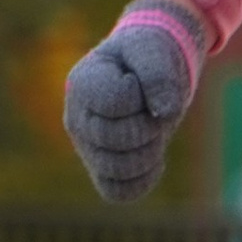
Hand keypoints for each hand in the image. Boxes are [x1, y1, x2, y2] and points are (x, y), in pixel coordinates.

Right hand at [64, 9, 199, 202]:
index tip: (137, 80)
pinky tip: (154, 156)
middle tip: (152, 108)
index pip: (116, 103)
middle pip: (115, 140)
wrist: (148, 68)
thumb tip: (164, 113)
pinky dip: (143, 179)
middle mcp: (77, 118)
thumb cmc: (147, 54)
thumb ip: (158, 74)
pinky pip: (118, 191)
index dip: (141, 93)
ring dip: (149, 153)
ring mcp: (86, 147)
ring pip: (117, 171)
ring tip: (152, 130)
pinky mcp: (100, 168)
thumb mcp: (154, 50)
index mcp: (83, 83)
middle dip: (148, 125)